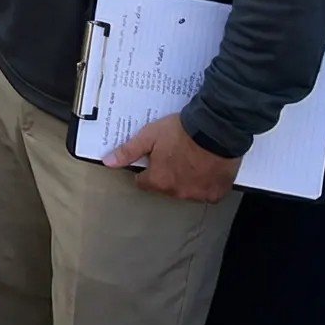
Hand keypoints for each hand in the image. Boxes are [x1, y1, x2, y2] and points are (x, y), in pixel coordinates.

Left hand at [105, 113, 241, 201]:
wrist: (216, 130)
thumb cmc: (180, 132)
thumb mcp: (149, 137)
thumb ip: (128, 152)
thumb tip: (108, 162)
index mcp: (159, 181)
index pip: (143, 182)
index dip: (146, 170)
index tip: (153, 159)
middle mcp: (178, 193)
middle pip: (165, 187)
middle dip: (166, 174)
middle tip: (174, 154)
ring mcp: (199, 195)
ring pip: (186, 190)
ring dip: (186, 180)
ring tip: (192, 159)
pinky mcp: (217, 193)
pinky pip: (207, 192)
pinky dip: (205, 183)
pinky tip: (206, 167)